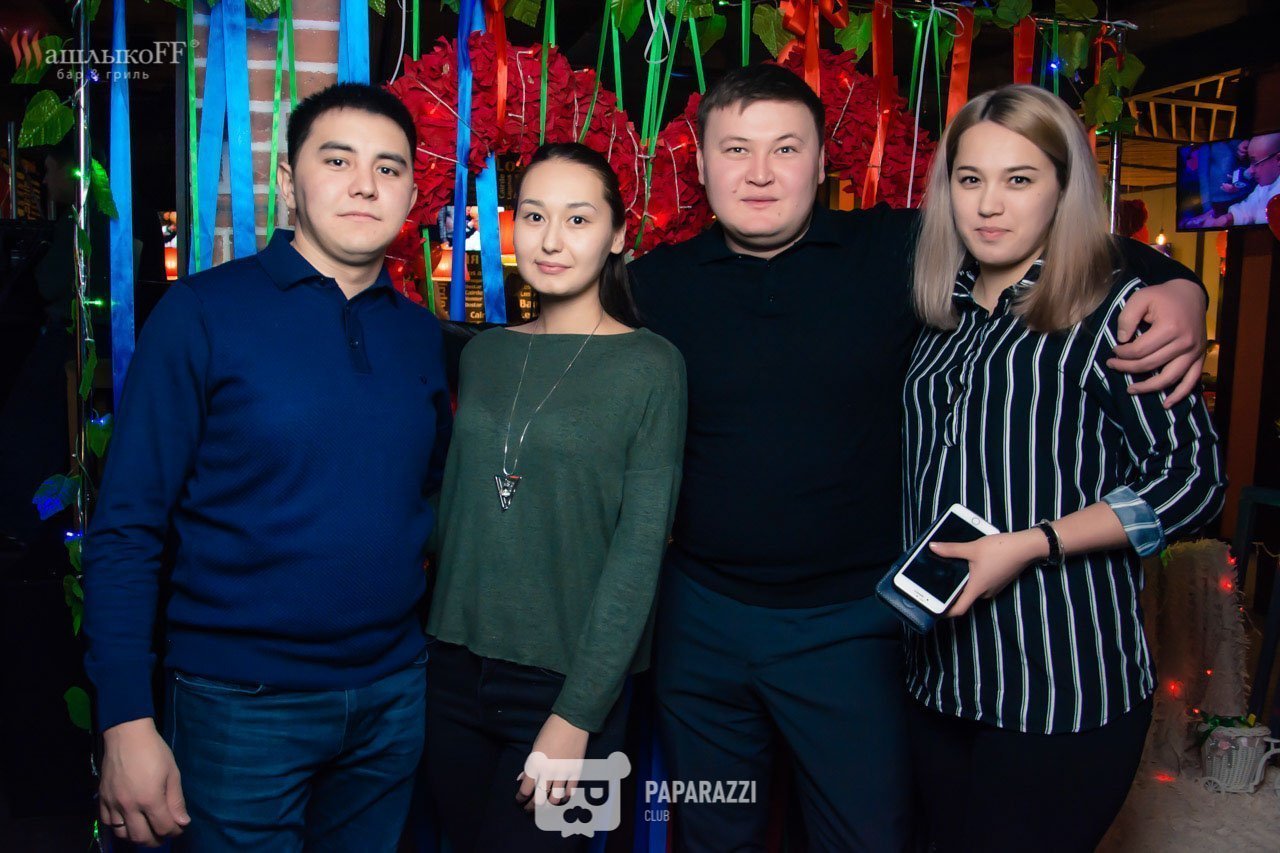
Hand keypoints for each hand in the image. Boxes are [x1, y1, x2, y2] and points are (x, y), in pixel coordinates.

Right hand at [99, 718, 189, 846]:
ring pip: (122, 834)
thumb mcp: (172, 773)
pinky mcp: (102, 799)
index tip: (179, 827)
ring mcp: (113, 804)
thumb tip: (183, 822)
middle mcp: (129, 806)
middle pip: (141, 837)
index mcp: (150, 799)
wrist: (127, 735)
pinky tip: (128, 821)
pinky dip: (119, 827)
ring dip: (136, 836)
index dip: (174, 831)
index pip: (163, 828)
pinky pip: (107, 823)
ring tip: (147, 829)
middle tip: (164, 833)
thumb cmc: (154, 751)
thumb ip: (176, 800)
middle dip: (156, 840)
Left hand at [516, 714, 588, 812]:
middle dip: (532, 807)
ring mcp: (563, 774)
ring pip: (555, 800)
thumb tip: (522, 779)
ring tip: (546, 804)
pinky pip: (570, 792)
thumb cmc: (550, 732)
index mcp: (535, 765)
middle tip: (529, 808)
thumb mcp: (535, 748)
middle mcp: (548, 773)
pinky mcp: (576, 773)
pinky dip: (565, 797)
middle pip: (539, 799)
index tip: (519, 799)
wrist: (572, 722)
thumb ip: (529, 766)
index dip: (521, 797)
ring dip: (549, 804)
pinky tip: (561, 796)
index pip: (525, 790)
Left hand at [931, 531, 1046, 617]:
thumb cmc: (1001, 549)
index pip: (958, 609)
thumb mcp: (973, 548)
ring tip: (950, 570)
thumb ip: (951, 550)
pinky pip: (981, 583)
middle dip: (951, 591)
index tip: (933, 607)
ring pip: (973, 589)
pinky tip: (968, 564)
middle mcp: (985, 592)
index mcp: (977, 589)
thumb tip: (932, 547)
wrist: (1027, 547)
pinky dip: (973, 577)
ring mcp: (993, 587)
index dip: (944, 612)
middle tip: (935, 582)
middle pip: (964, 598)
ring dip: (963, 582)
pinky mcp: (998, 581)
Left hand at [1108, 278, 1207, 405]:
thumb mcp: (1141, 298)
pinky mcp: (1199, 357)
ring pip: (1169, 378)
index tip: (1113, 351)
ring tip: (1130, 390)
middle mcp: (1185, 343)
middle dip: (1127, 368)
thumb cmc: (1162, 296)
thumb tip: (1122, 340)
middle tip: (1112, 366)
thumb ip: (1128, 317)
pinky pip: (1191, 381)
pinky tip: (1166, 404)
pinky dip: (1180, 395)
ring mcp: (1194, 352)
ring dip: (1148, 387)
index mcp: (1170, 328)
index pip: (1139, 350)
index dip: (1122, 354)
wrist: (1190, 294)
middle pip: (1150, 365)